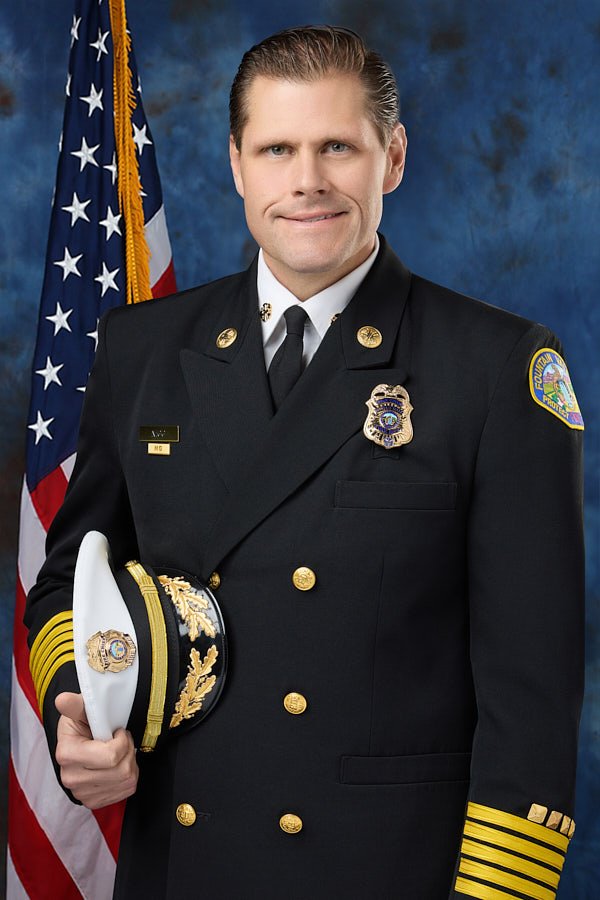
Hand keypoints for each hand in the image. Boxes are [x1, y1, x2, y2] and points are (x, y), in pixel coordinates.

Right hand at [55, 692, 138, 808]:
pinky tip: (119, 765)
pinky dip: (129, 776)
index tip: (117, 730)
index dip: (122, 740)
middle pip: (121, 770)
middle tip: (122, 739)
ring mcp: (82, 793)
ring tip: (121, 751)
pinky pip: (126, 791)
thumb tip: (62, 700)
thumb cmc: (82, 723)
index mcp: (67, 753)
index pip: (111, 756)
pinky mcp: (93, 801)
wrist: (79, 742)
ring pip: (127, 781)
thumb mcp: (80, 709)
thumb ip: (74, 704)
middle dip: (128, 750)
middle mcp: (71, 778)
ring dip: (130, 762)